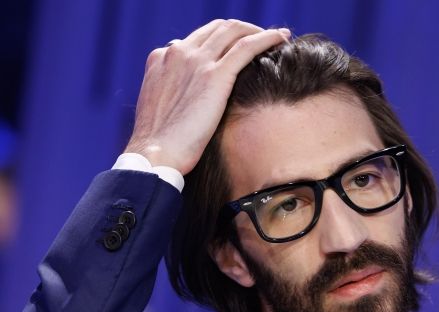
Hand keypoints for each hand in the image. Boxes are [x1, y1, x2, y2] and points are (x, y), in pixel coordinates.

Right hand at [124, 19, 289, 174]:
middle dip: (244, 30)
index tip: (240, 49)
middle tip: (264, 41)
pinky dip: (267, 38)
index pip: (200, 38)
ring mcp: (196, 61)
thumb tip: (191, 93)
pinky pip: (247, 46)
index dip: (224, 40)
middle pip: (218, 28)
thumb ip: (175, 92)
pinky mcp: (215, 75)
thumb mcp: (161, 109)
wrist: (155, 155)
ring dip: (259, 31)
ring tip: (278, 39)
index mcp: (162, 58)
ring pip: (234, 31)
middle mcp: (178, 52)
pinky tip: (282, 39)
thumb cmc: (160, 144)